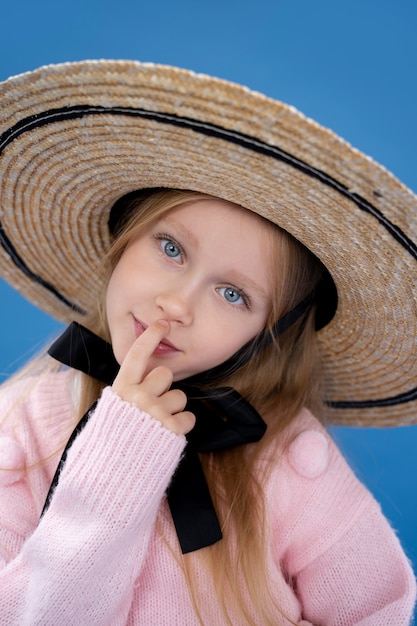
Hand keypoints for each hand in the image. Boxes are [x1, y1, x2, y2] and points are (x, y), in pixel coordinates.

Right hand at [112, 320, 194, 434]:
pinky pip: (188, 418)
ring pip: (180, 396)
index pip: (136, 355)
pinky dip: (181, 426)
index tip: (162, 323)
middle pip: (165, 374)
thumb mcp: (111, 410)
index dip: (150, 337)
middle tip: (152, 404)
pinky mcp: (171, 429)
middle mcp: (138, 397)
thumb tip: (144, 376)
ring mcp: (155, 412)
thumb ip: (127, 391)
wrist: (111, 477)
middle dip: (163, 387)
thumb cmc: (112, 442)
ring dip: (173, 408)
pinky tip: (167, 435)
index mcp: (121, 389)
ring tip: (157, 424)